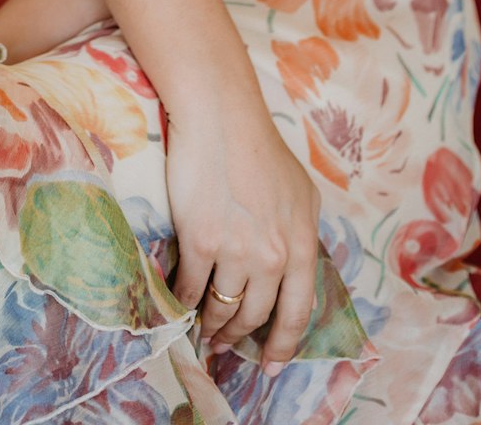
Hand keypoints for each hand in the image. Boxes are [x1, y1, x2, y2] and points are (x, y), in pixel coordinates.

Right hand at [164, 78, 321, 375]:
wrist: (220, 115)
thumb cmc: (258, 146)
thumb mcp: (300, 193)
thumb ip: (298, 234)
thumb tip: (290, 269)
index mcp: (302, 242)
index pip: (298, 311)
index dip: (283, 344)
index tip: (270, 365)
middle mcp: (274, 254)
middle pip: (256, 315)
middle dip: (239, 335)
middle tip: (225, 343)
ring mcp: (237, 250)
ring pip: (222, 306)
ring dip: (210, 322)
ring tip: (202, 327)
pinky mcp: (200, 240)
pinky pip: (190, 286)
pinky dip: (182, 299)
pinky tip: (178, 300)